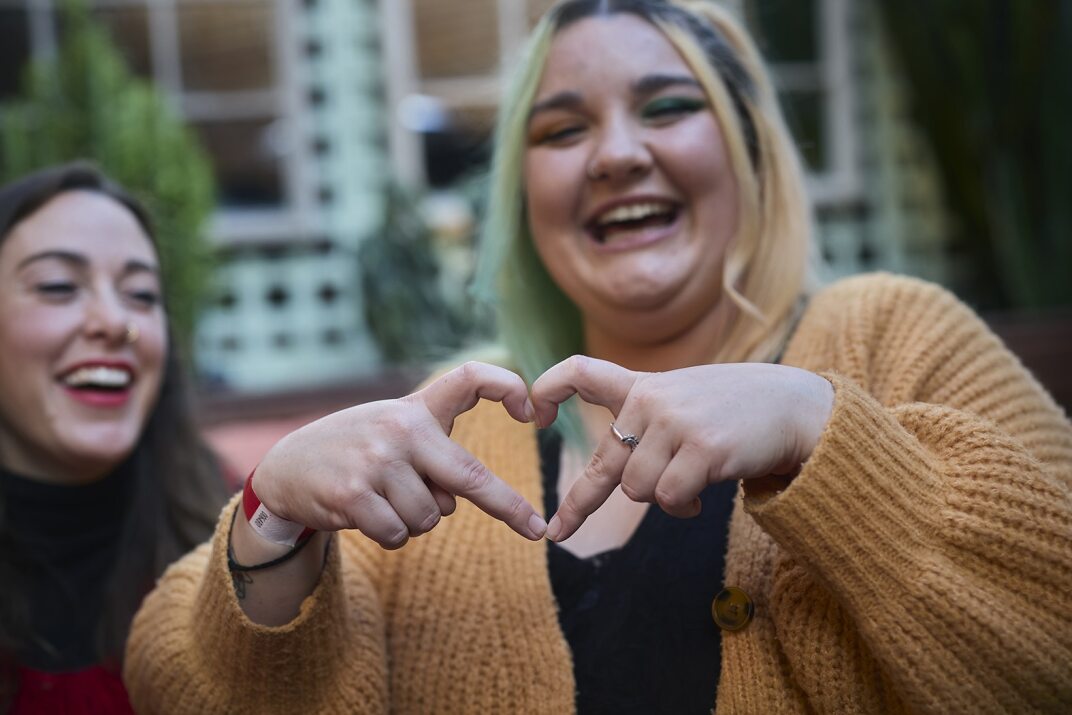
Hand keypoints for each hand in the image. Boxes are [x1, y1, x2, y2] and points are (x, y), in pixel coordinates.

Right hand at [252, 362, 546, 548]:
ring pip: (431, 517)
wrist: (285, 468)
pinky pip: (399, 535)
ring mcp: (376, 462)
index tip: (531, 410)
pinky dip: (391, 535)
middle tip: (536, 529)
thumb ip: (433, 457)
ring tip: (383, 499)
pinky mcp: (354, 496)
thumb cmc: (356, 451)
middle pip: (469, 475)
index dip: (504, 386)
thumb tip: (457, 501)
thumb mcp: (392, 433)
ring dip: (415, 521)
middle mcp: (400, 430)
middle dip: (506, 506)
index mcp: (415, 409)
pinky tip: (366, 514)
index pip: (468, 378)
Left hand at [530, 356, 833, 541]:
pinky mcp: (702, 449)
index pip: (581, 371)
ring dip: (661, 499)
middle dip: (580, 503)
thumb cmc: (737, 410)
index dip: (548, 388)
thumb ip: (647, 424)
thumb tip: (616, 483)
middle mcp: (652, 400)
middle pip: (605, 464)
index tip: (534, 414)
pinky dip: (685, 508)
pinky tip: (705, 493)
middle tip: (558, 531)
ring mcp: (676, 423)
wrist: (795, 406)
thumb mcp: (685, 399)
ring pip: (637, 489)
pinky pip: (671, 499)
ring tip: (690, 483)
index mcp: (643, 385)